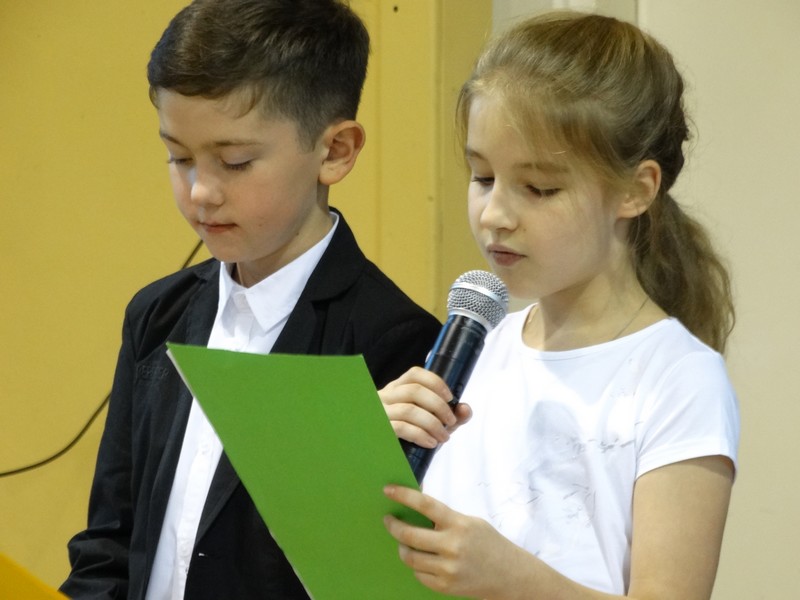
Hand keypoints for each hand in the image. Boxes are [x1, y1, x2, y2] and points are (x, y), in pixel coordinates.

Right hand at [379, 367, 471, 447]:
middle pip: (414, 390)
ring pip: (409, 410)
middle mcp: (385, 396)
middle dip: (439, 406)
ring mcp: (379, 413)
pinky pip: (402, 428)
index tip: (450, 397)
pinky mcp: (379, 430)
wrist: (386, 459)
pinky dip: (420, 435)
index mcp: (397, 389)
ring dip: (432, 424)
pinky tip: (430, 442)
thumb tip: (466, 409)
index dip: (435, 382)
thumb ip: (451, 416)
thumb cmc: (409, 436)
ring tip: (443, 437)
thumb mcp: (432, 423)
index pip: (415, 374)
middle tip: (451, 421)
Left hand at [383, 485, 524, 598]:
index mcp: (459, 524)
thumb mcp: (470, 522)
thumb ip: (445, 517)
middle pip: (410, 535)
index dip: (404, 496)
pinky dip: (416, 566)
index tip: (388, 490)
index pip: (425, 505)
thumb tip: (415, 507)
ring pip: (410, 557)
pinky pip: (418, 574)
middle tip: (389, 520)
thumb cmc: (488, 544)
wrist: (509, 575)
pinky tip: (421, 559)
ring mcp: (448, 568)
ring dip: (402, 547)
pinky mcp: (445, 586)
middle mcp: (452, 546)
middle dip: (394, 526)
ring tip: (403, 542)